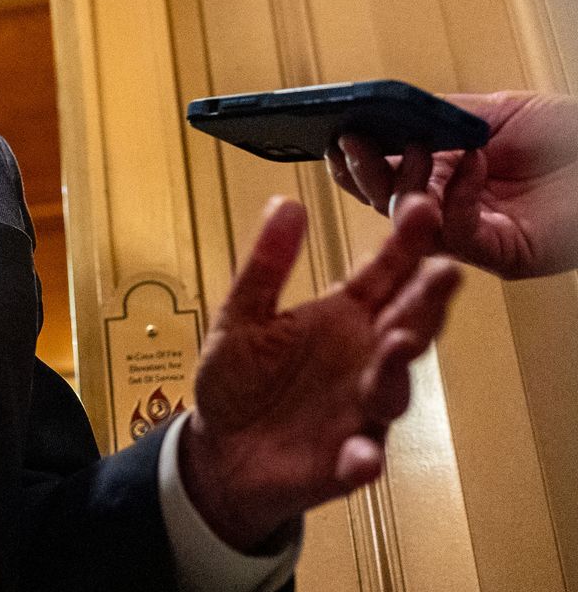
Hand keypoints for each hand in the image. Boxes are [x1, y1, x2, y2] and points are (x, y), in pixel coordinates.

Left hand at [181, 196, 460, 551]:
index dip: (405, 245)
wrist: (219, 450)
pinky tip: (362, 454)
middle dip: (426, 301)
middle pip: (406, 326)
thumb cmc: (240, 377)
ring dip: (396, 369)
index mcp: (343, 318)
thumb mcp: (243, 314)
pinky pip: (361, 460)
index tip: (423, 207)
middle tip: (445, 270)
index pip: (384, 276)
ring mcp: (360, 411)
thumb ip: (267, 265)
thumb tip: (286, 202)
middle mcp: (365, 360)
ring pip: (391, 390)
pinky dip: (364, 457)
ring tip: (399, 343)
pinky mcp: (343, 461)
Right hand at [328, 92, 577, 278]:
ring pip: (411, 226)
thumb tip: (384, 111)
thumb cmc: (571, 136)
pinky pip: (458, 236)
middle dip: (365, 174)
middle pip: (384, 205)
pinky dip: (457, 197)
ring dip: (404, 187)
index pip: (382, 176)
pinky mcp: (502, 254)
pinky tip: (474, 163)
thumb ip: (440, 115)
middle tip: (355, 146)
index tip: (337, 136)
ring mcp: (476, 235)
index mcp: (447, 176)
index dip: (354, 161)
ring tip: (416, 150)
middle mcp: (455, 209)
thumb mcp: (495, 111)